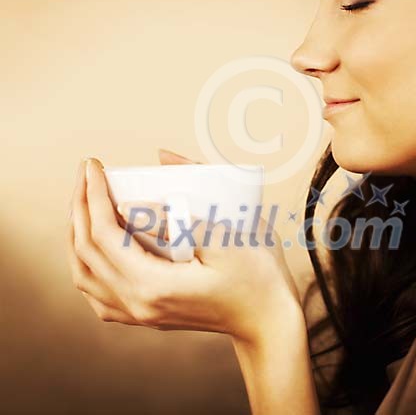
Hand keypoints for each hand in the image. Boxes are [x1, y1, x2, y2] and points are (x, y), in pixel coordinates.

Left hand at [66, 150, 301, 345]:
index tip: (94, 165)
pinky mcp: (146, 315)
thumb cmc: (256, 278)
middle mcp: (138, 304)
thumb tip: (132, 201)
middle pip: (87, 251)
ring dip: (77, 233)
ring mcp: (139, 314)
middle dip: (81, 205)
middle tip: (86, 172)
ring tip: (85, 200)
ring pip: (85, 274)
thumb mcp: (222, 240)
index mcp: (154, 286)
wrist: (267, 320)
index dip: (94, 194)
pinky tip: (94, 244)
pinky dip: (87, 261)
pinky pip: (98, 291)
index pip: (104, 234)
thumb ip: (174, 219)